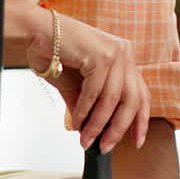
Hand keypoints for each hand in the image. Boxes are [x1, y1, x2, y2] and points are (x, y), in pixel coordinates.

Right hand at [27, 10, 149, 151]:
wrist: (37, 31)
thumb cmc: (57, 53)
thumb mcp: (78, 86)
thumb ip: (90, 106)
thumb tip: (93, 132)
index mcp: (124, 57)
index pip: (141, 93)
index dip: (141, 119)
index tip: (137, 141)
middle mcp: (124, 53)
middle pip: (132, 99)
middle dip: (119, 128)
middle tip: (105, 147)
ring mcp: (114, 52)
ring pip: (113, 99)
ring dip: (99, 124)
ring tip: (87, 140)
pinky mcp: (100, 55)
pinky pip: (95, 92)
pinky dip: (86, 111)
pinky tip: (77, 122)